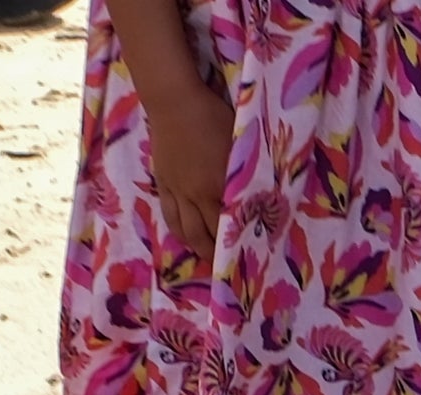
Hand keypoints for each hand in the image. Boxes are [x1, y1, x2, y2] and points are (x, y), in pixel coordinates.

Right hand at [144, 75, 234, 253]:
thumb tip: (259, 195)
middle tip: (226, 267)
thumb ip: (247, 175)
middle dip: (214, 255)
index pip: (228, 226)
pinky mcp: (162, 182)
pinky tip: (185, 236)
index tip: (247, 260)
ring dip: (195, 247)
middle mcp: (195, 196)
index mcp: (217, 187)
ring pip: (184, 230)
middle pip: (203, 235)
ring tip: (206, 257)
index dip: (236, 245)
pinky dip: (178, 230)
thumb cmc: (213, 118)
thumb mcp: (239, 146)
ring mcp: (175, 190)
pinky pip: (169, 215)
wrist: (174, 100)